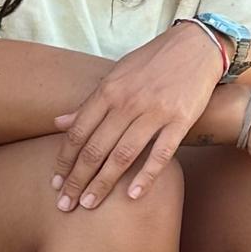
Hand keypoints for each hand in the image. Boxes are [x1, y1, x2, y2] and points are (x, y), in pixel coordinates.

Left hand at [51, 21, 226, 209]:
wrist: (196, 46)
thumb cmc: (152, 62)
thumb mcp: (116, 75)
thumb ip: (89, 103)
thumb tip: (57, 123)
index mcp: (109, 91)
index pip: (78, 133)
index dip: (64, 161)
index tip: (55, 183)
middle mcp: (128, 103)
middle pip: (95, 148)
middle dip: (77, 180)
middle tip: (66, 204)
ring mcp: (155, 112)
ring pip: (122, 155)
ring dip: (103, 183)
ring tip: (89, 205)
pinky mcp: (180, 120)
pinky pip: (160, 153)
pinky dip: (146, 176)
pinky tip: (132, 195)